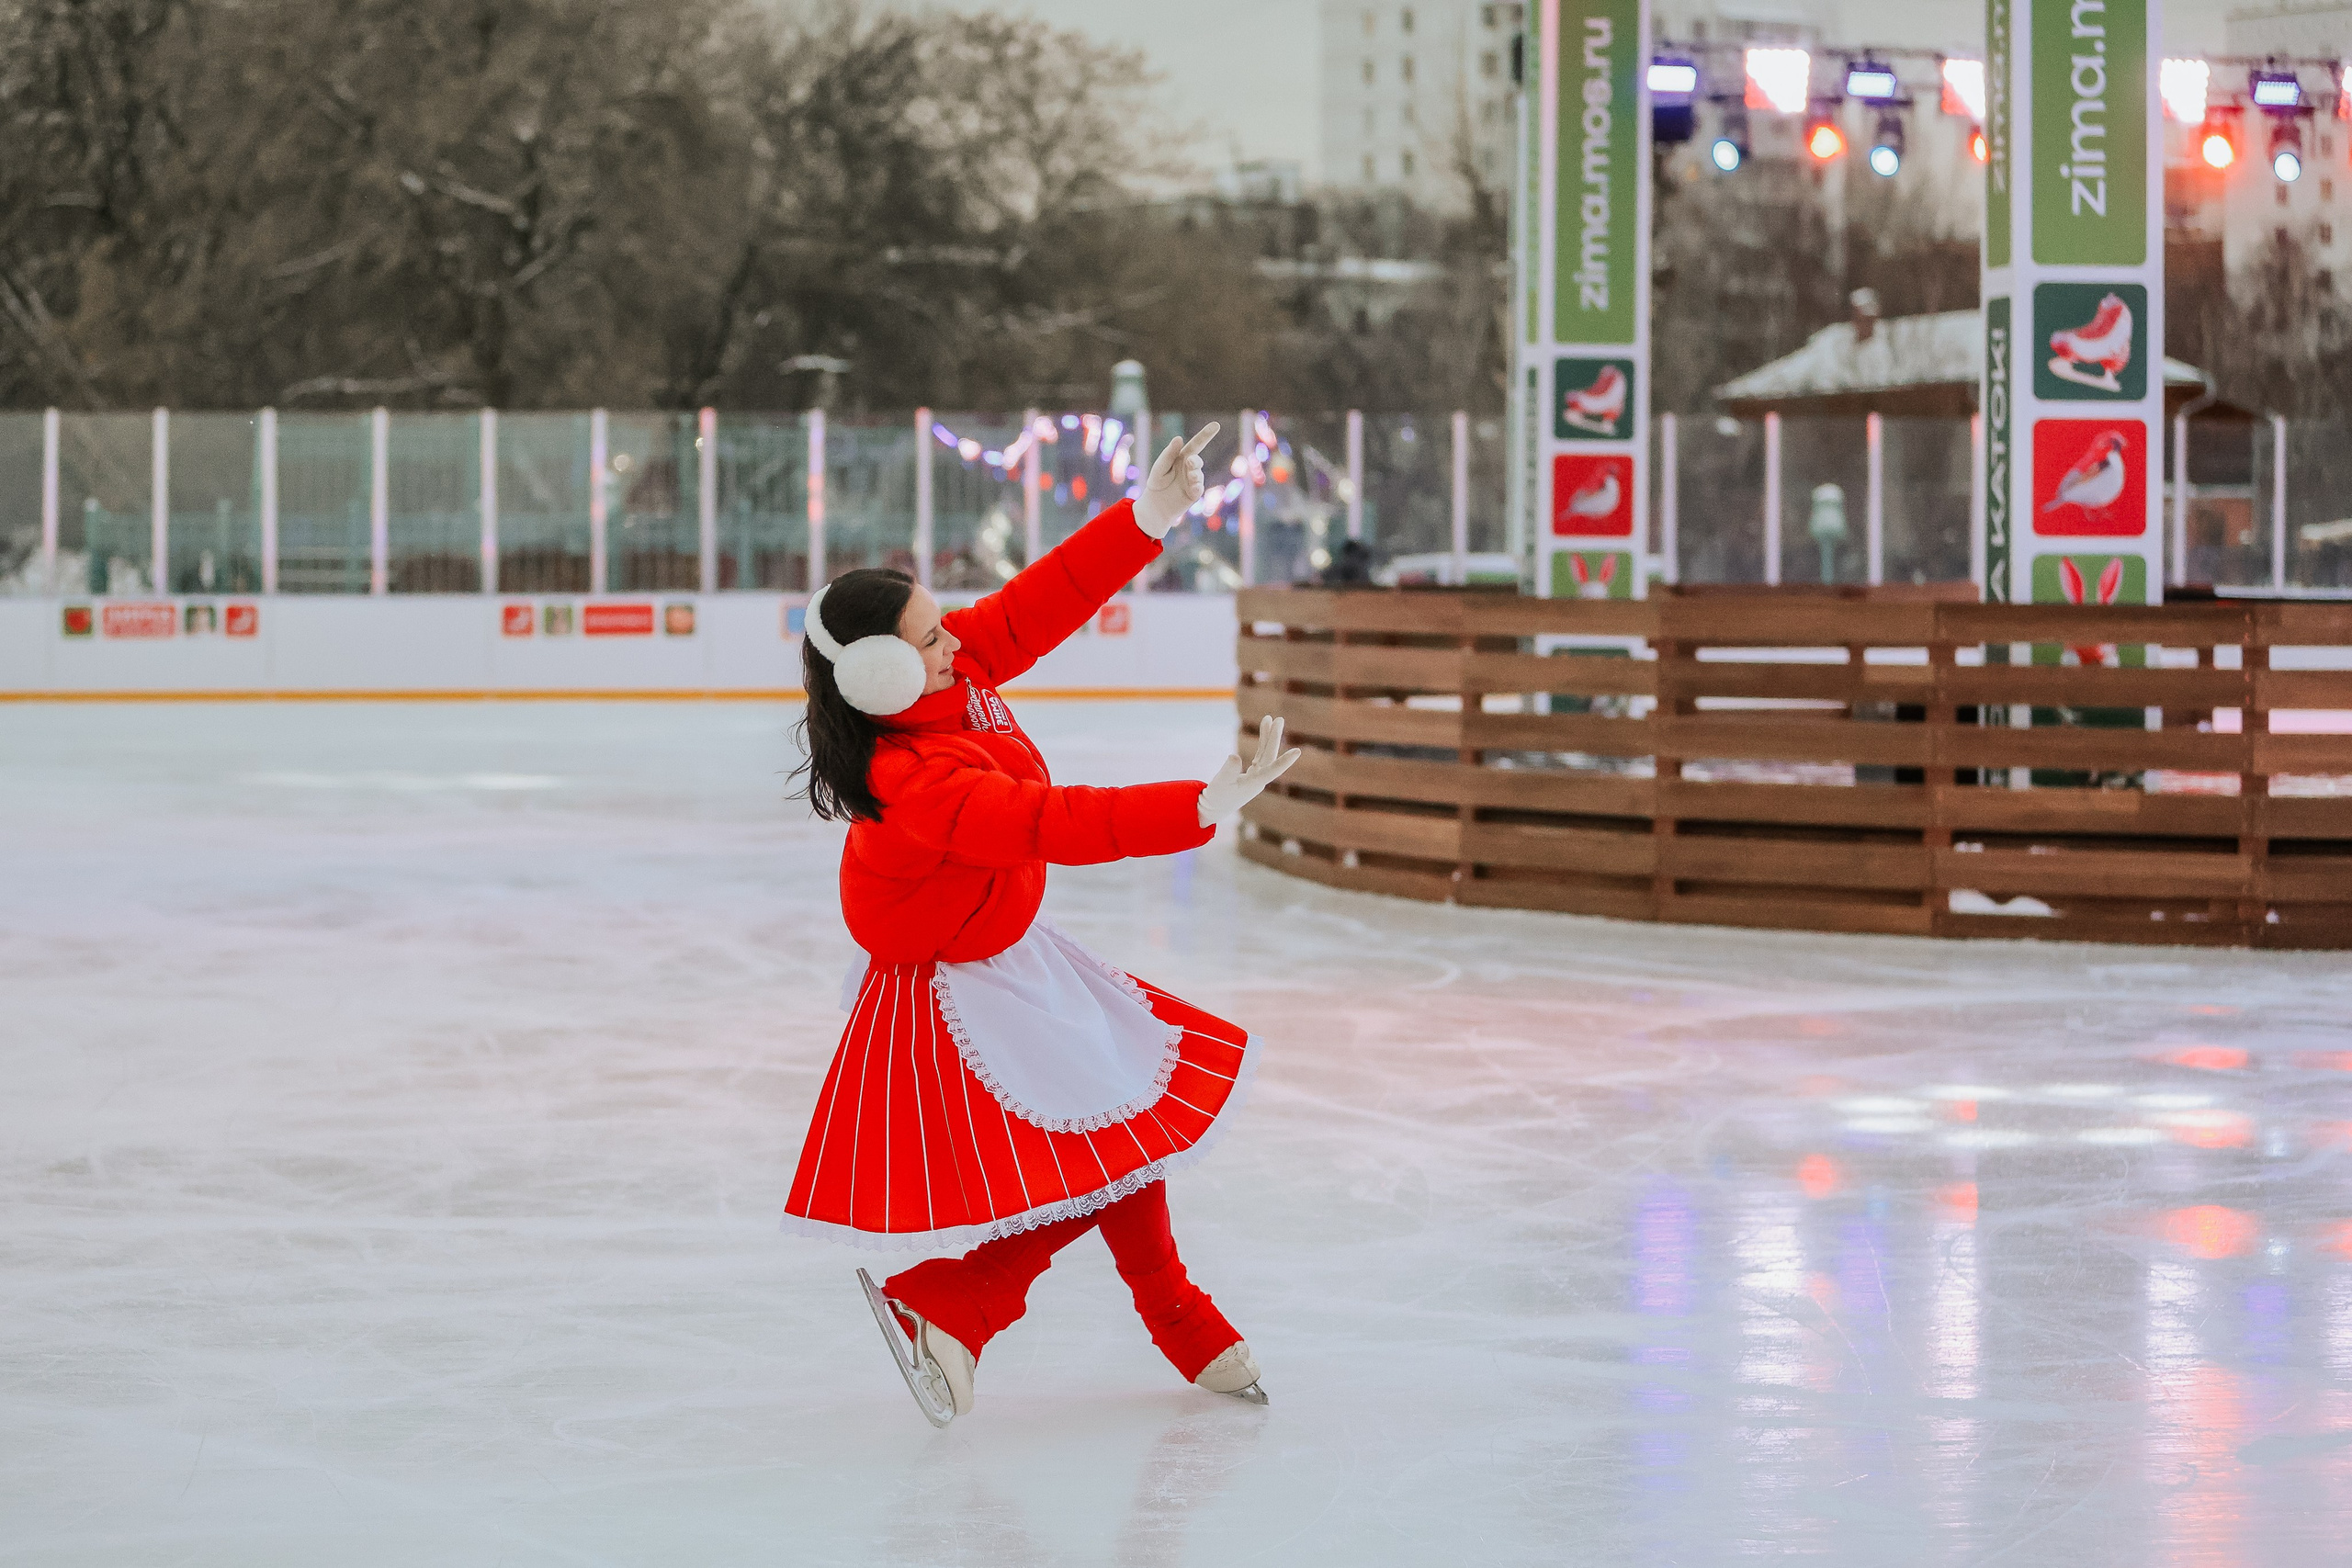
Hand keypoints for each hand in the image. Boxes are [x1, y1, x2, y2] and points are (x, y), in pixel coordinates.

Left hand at [1133, 423, 1219, 539]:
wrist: (1155, 505)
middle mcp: (1189, 468)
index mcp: (1181, 457)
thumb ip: (1168, 454)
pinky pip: (1199, 487)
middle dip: (1195, 461)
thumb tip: (1179, 437)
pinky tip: (1192, 487)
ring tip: (1189, 477)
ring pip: (1198, 474)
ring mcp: (1193, 480)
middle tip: (1189, 462)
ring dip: (1194, 474)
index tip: (1216, 425)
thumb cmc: (1157, 483)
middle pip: (1197, 460)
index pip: (1196, 444)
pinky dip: (1196, 486)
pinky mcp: (1194, 493)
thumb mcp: (1160, 467)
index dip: (1206, 434)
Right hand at [1197, 715, 1301, 827]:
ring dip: (1268, 736)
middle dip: (1274, 737)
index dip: (1285, 761)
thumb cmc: (1217, 797)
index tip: (1298, 751)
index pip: (1273, 770)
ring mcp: (1256, 776)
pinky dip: (1262, 743)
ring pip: (1266, 753)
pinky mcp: (1251, 774)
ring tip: (1269, 718)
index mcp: (1254, 783)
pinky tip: (1264, 732)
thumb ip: (1228, 770)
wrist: (1213, 809)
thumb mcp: (1220, 783)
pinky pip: (1260, 755)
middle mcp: (1259, 779)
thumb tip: (1234, 756)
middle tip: (1279, 719)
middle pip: (1270, 755)